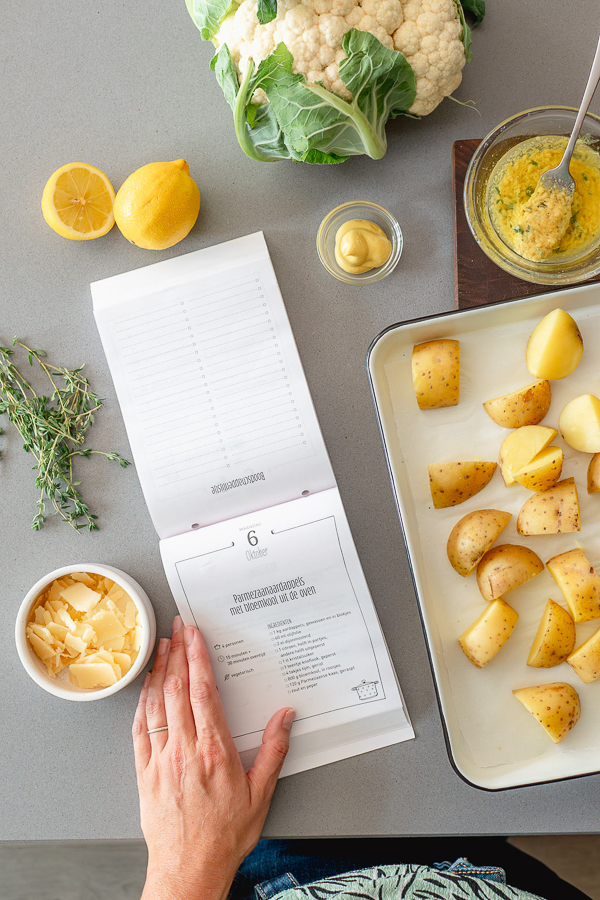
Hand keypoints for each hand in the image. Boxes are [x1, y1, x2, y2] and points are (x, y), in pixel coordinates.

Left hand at [133, 616, 294, 899]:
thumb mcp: (261, 794)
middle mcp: (185, 749)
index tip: (195, 635)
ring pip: (156, 703)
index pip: (203, 691)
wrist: (189, 869)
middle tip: (177, 628)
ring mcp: (161, 759)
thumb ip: (274, 750)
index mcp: (214, 750)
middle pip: (178, 689)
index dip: (197, 657)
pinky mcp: (144, 772)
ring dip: (159, 671)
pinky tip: (146, 689)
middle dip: (177, 653)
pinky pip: (140, 729)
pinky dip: (143, 703)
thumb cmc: (225, 835)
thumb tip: (286, 716)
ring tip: (162, 647)